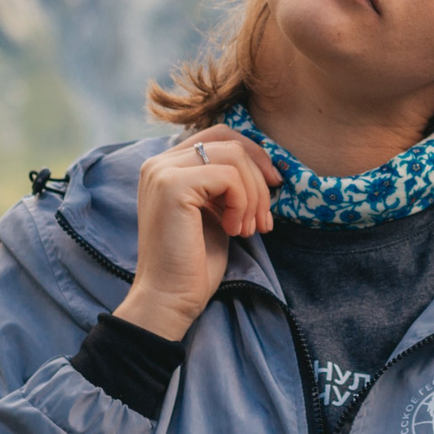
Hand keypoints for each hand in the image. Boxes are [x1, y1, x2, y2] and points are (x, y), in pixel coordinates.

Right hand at [114, 125, 281, 340]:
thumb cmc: (194, 262)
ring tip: (249, 229)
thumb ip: (227, 184)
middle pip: (230, 141)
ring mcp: (162, 171)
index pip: (220, 135)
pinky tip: (234, 230)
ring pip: (234, 156)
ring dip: (254, 195)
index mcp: (167, 166)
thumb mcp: (216, 212)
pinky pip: (229, 177)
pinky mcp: (172, 185)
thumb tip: (266, 164)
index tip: (274, 186)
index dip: (254, 155)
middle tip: (266, 217)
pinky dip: (243, 204)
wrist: (170, 298)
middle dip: (260, 176)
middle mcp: (159, 162)